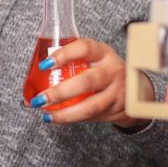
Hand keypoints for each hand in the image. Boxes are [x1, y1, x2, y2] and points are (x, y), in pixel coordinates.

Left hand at [27, 38, 151, 129]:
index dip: (64, 55)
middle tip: (40, 98)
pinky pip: (92, 116)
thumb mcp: (93, 60)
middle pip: (86, 81)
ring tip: (46, 114)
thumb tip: (31, 83)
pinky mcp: (117, 109)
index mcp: (103, 53)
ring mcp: (117, 92)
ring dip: (65, 112)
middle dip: (60, 92)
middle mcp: (113, 70)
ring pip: (90, 106)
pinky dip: (72, 118)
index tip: (45, 64)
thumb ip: (69, 66)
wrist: (135, 89)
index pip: (84, 48)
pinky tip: (57, 118)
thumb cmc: (102, 71)